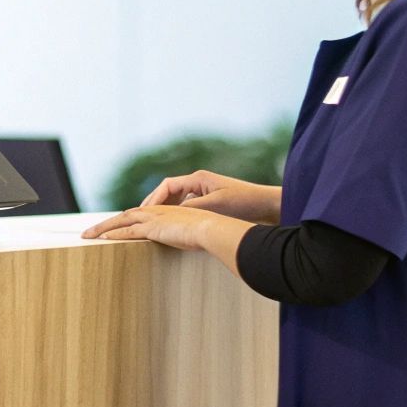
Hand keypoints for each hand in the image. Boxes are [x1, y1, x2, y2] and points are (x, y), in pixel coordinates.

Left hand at [80, 205, 243, 256]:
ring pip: (120, 222)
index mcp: (163, 213)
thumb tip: (184, 242)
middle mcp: (155, 212)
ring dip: (101, 229)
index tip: (110, 228)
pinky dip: (114, 234)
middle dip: (104, 225)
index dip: (121, 222)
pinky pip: (128, 232)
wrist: (211, 228)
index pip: (137, 216)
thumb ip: (182, 236)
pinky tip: (102, 239)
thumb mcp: (191, 234)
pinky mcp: (152, 229)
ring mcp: (152, 219)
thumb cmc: (206, 233)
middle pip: (123, 217)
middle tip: (88, 232)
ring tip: (86, 236)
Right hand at [142, 170, 280, 224]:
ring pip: (176, 200)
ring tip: (150, 223)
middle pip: (168, 191)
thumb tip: (170, 214)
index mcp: (198, 179)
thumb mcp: (216, 205)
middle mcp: (198, 183)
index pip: (167, 185)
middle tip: (139, 217)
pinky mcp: (210, 202)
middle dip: (153, 203)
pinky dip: (175, 215)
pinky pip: (186, 207)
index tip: (143, 212)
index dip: (153, 199)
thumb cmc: (245, 202)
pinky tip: (171, 226)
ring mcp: (204, 192)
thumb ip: (192, 208)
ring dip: (163, 209)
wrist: (268, 205)